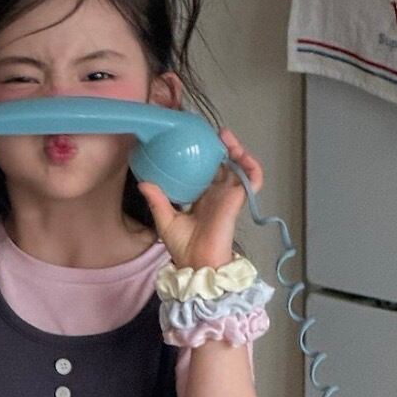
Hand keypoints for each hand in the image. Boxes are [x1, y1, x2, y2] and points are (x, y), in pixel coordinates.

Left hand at [137, 128, 261, 269]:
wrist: (197, 262)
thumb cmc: (183, 247)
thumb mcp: (165, 219)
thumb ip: (157, 200)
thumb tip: (143, 182)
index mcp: (202, 199)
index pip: (207, 173)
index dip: (205, 157)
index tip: (196, 142)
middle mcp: (217, 195)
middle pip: (224, 166)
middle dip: (222, 149)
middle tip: (213, 134)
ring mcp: (229, 197)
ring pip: (239, 168)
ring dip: (237, 151)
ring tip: (227, 137)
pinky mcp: (238, 200)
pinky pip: (252, 181)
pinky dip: (252, 167)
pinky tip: (243, 155)